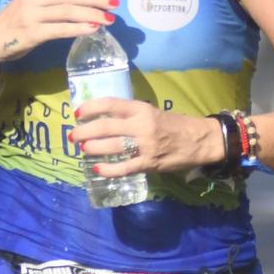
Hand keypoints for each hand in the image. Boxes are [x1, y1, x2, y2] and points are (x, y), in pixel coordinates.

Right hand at [0, 0, 116, 73]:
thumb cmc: (15, 24)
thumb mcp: (33, 4)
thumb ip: (55, 1)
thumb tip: (88, 2)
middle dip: (97, 0)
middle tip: (114, 7)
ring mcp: (31, 14)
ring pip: (68, 10)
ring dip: (92, 14)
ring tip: (108, 19)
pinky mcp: (31, 32)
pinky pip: (60, 28)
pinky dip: (78, 28)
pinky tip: (92, 29)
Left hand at [69, 99, 221, 177]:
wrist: (199, 140)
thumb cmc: (174, 124)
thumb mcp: (152, 112)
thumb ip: (131, 115)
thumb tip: (103, 119)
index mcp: (141, 109)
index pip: (110, 104)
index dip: (90, 107)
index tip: (77, 112)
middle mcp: (141, 125)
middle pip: (105, 127)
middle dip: (84, 131)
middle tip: (73, 135)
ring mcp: (145, 146)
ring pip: (111, 146)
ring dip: (93, 148)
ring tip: (83, 149)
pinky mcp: (149, 163)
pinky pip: (124, 167)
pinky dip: (108, 169)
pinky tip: (97, 169)